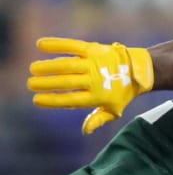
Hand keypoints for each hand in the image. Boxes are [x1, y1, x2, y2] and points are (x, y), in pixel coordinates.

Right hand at [28, 37, 154, 134]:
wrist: (140, 70)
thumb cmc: (122, 92)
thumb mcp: (114, 109)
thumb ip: (99, 119)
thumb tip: (85, 130)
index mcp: (99, 97)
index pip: (71, 100)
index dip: (52, 100)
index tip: (36, 99)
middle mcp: (96, 79)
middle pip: (67, 82)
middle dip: (46, 83)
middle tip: (31, 84)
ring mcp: (95, 63)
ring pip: (67, 64)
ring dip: (48, 66)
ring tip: (33, 69)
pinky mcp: (95, 49)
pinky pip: (73, 45)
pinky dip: (57, 44)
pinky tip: (40, 44)